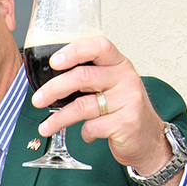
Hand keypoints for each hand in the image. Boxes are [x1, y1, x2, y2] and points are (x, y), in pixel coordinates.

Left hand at [30, 37, 173, 180]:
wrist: (150, 139)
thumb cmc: (123, 110)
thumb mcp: (110, 86)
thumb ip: (88, 78)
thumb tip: (49, 79)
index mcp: (119, 64)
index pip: (99, 46)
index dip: (75, 51)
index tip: (54, 62)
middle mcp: (126, 78)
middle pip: (82, 77)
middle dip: (53, 89)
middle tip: (37, 100)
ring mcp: (128, 100)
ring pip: (82, 106)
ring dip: (58, 118)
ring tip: (45, 127)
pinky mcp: (126, 123)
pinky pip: (92, 126)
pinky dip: (84, 133)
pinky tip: (86, 134)